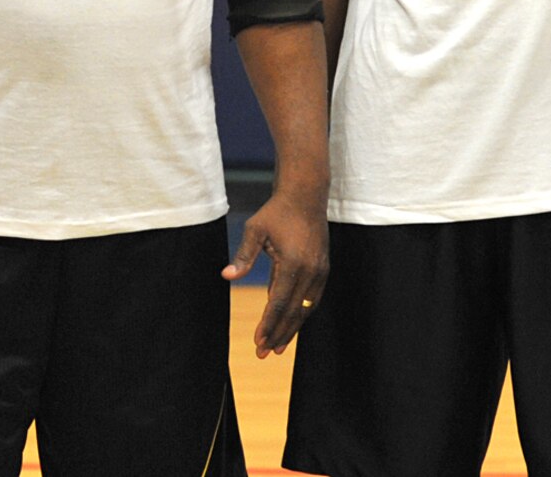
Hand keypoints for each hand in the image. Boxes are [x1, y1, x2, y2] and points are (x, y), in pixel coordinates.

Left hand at [222, 189, 327, 357]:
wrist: (306, 195)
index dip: (268, 324)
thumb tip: (227, 276)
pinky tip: (291, 325)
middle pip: (294, 312)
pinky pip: (313, 299)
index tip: (257, 342)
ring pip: (306, 308)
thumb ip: (243, 256)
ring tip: (277, 347)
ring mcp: (320, 271)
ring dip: (292, 329)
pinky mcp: (324, 269)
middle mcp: (311, 271)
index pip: (279, 303)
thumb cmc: (277, 212)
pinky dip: (302, 314)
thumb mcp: (255, 230)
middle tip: (263, 354)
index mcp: (294, 263)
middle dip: (278, 334)